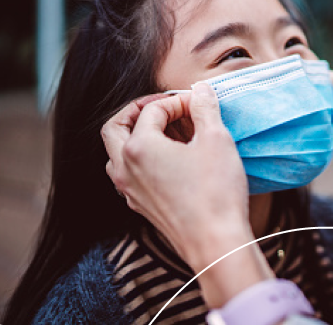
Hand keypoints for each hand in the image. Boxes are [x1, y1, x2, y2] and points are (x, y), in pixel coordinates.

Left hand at [101, 83, 272, 306]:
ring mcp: (130, 190)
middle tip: (163, 107)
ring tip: (166, 133)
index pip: (151, 110)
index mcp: (139, 147)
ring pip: (117, 153)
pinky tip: (168, 161)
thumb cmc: (216, 191)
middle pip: (115, 126)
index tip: (197, 103)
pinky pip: (128, 174)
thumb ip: (205, 108)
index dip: (176, 100)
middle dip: (137, 111)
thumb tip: (200, 90)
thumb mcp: (216, 139)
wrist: (215, 243)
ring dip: (135, 135)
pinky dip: (141, 159)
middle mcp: (126, 167)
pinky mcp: (141, 206)